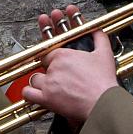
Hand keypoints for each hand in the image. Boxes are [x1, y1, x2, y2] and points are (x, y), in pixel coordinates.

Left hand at [22, 6, 118, 122]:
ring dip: (40, 81)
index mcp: (64, 55)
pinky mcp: (46, 99)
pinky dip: (29, 94)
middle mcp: (53, 68)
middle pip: (43, 65)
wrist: (103, 103)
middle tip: (58, 75)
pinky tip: (34, 94)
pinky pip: (28, 94)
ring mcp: (48, 83)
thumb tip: (96, 30)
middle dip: (49, 70)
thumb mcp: (104, 53)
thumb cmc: (103, 82)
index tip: (56, 60)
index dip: (53, 57)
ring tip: (50, 85)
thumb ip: (99, 37)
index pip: (50, 52)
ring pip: (35, 78)